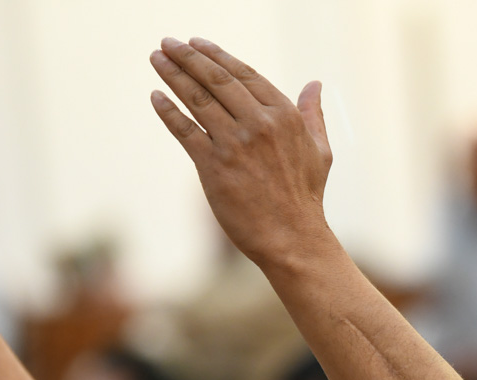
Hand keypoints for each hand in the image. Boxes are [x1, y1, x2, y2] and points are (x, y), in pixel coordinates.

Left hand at [149, 37, 332, 268]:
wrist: (292, 238)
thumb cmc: (306, 197)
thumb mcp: (320, 151)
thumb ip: (313, 114)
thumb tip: (315, 84)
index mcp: (283, 115)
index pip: (243, 74)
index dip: (217, 56)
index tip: (197, 44)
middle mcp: (258, 124)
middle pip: (216, 80)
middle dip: (188, 57)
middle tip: (168, 44)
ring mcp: (235, 144)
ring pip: (197, 99)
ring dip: (173, 75)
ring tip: (157, 59)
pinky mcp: (214, 166)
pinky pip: (185, 130)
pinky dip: (168, 111)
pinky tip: (156, 96)